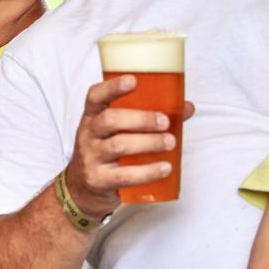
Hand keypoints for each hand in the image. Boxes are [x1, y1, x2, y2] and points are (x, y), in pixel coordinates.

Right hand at [63, 75, 195, 220]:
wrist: (82, 188)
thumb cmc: (106, 152)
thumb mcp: (117, 131)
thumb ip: (149, 117)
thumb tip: (186, 107)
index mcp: (92, 116)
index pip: (95, 96)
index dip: (112, 86)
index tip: (133, 80)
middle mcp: (88, 134)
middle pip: (110, 120)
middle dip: (141, 119)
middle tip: (164, 122)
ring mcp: (91, 158)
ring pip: (118, 146)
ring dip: (149, 143)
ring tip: (170, 142)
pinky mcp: (99, 180)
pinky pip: (124, 175)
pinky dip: (148, 171)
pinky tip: (165, 168)